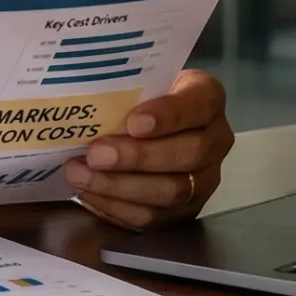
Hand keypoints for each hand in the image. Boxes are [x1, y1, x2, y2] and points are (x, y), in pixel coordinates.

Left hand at [63, 69, 232, 229]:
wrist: (151, 123)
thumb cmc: (142, 95)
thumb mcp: (140, 79)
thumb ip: (125, 86)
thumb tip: (84, 96)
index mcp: (208, 99)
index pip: (198, 105)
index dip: (168, 116)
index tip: (134, 123)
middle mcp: (215, 140)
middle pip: (186, 154)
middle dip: (137, 157)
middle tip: (96, 154)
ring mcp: (203, 179)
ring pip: (170, 191)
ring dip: (120, 186)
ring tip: (80, 174)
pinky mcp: (183, 209)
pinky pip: (153, 215)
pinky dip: (116, 206)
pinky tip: (89, 192)